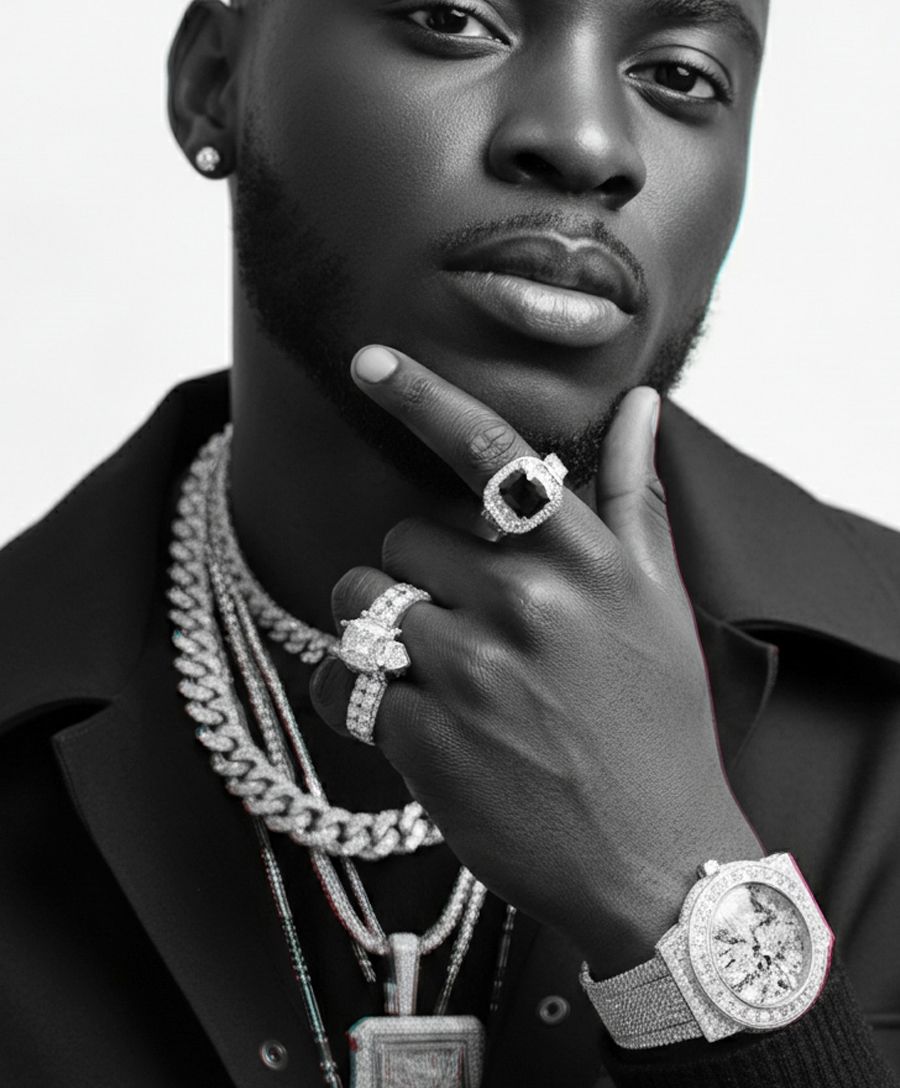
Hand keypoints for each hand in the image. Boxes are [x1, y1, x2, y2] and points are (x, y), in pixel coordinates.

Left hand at [310, 345, 761, 976]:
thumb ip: (635, 498)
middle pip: (403, 535)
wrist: (655, 860)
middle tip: (468, 624)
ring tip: (437, 671)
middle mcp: (525, 600)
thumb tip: (642, 404)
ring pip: (363, 600)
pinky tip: (411, 719)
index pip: (490, 453)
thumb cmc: (659, 723)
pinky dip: (359, 695)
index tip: (368, 358)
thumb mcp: (659, 603)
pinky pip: (344, 681)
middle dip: (420, 571)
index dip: (422, 395)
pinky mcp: (425, 737)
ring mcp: (471, 669)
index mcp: (582, 559)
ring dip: (381, 627)